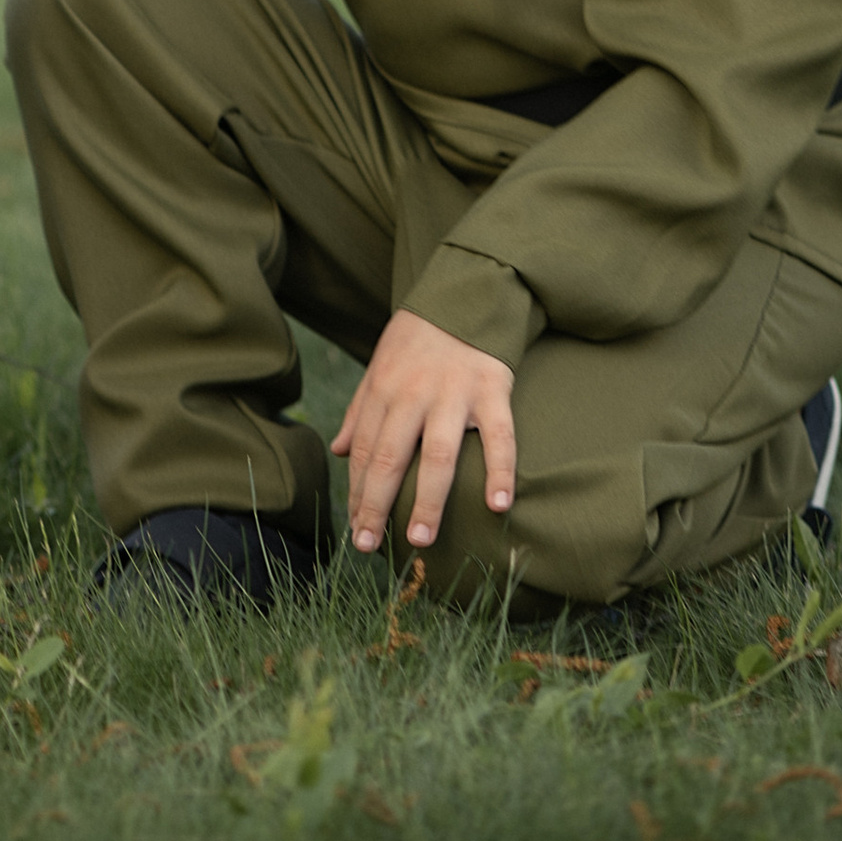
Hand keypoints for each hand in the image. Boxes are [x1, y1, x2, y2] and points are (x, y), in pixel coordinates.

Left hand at [329, 310, 517, 555]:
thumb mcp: (379, 365)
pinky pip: (499, 437)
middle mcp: (414, 394)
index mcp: (383, 389)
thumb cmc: (417, 340)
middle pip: (391, 456)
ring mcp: (454, 393)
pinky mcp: (492, 390)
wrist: (464, 293)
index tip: (356, 530)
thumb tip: (341, 452)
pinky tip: (498, 506)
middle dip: (378, 504)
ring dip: (428, 500)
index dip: (358, 493)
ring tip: (420, 539)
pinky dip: (500, 472)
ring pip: (438, 454)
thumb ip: (360, 409)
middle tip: (370, 547)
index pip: (365, 451)